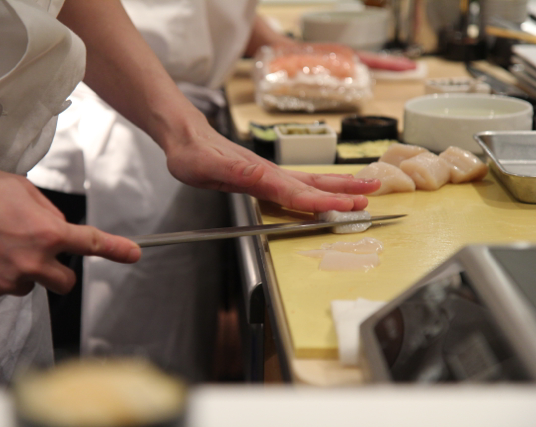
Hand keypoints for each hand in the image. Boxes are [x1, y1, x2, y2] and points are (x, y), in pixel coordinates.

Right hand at [0, 150, 140, 300]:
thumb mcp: (22, 190)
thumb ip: (49, 214)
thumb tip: (59, 229)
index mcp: (46, 231)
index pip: (91, 244)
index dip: (117, 250)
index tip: (133, 254)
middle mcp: (31, 261)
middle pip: (65, 282)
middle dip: (58, 271)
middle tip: (38, 254)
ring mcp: (7, 280)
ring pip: (29, 286)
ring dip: (22, 272)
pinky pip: (1, 289)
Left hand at [163, 115, 379, 212]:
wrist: (187, 137)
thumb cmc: (192, 154)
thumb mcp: (205, 165)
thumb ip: (234, 170)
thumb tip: (261, 175)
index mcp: (258, 175)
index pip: (294, 193)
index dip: (319, 202)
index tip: (343, 208)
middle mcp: (269, 173)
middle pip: (311, 185)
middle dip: (342, 193)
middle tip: (370, 198)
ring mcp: (269, 173)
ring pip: (310, 182)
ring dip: (338, 188)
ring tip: (364, 190)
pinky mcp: (265, 174)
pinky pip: (299, 183)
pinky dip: (321, 187)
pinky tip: (331, 190)